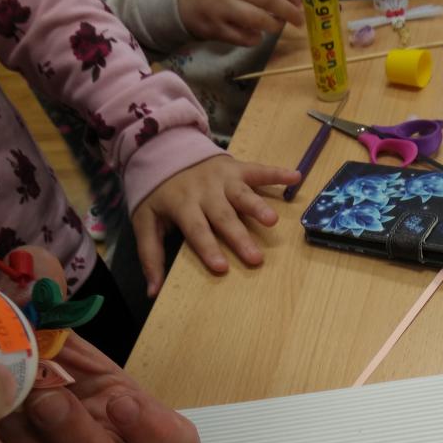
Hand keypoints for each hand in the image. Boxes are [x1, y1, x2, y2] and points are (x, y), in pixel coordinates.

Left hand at [0, 247, 200, 442]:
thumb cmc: (14, 335)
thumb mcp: (34, 307)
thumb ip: (45, 285)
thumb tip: (41, 265)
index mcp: (122, 404)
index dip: (160, 434)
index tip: (122, 403)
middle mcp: (95, 438)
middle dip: (82, 436)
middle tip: (50, 399)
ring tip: (15, 410)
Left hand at [132, 155, 299, 294]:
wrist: (164, 149)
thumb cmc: (159, 194)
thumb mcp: (145, 221)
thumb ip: (150, 256)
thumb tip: (153, 293)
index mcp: (183, 204)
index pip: (196, 229)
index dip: (208, 248)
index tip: (221, 268)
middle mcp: (205, 191)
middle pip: (224, 217)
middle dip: (239, 237)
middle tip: (256, 258)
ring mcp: (223, 178)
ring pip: (243, 195)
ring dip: (258, 206)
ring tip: (273, 222)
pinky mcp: (237, 168)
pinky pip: (258, 170)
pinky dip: (277, 173)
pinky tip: (296, 178)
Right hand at [178, 0, 302, 44]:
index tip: (299, 2)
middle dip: (288, 11)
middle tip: (298, 20)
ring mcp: (220, 5)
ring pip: (257, 19)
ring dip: (273, 26)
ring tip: (277, 26)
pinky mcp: (215, 27)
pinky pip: (244, 38)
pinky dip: (255, 39)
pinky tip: (257, 35)